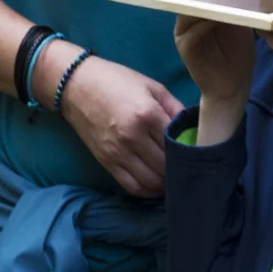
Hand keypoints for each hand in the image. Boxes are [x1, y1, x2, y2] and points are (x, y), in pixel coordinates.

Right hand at [59, 55, 183, 197]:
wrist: (76, 85)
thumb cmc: (117, 81)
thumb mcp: (152, 86)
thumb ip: (175, 108)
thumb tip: (193, 129)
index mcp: (147, 114)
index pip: (177, 144)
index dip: (189, 151)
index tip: (196, 151)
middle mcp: (133, 137)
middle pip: (166, 166)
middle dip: (179, 168)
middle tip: (186, 165)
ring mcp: (118, 152)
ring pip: (151, 182)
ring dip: (165, 183)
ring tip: (172, 175)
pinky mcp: (106, 162)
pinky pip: (132, 187)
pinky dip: (148, 190)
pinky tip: (155, 184)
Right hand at [153, 0, 254, 144]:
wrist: (234, 85)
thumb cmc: (237, 52)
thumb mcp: (238, 19)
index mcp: (198, 10)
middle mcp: (187, 20)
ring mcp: (184, 33)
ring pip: (186, 10)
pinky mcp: (186, 47)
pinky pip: (192, 29)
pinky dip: (201, 20)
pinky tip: (210, 14)